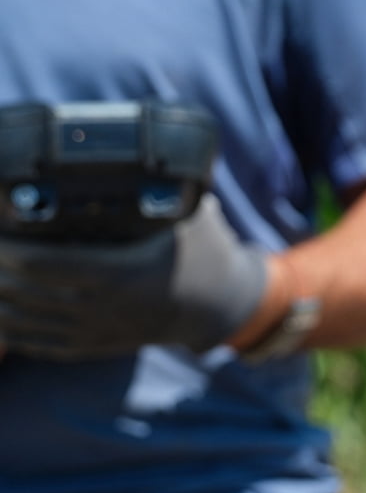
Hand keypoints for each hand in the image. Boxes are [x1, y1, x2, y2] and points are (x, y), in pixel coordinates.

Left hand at [0, 195, 269, 361]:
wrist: (217, 305)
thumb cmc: (203, 253)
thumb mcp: (193, 215)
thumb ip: (170, 186)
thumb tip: (149, 147)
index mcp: (120, 272)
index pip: (44, 264)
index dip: (8, 250)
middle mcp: (102, 307)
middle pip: (23, 293)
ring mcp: (95, 331)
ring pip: (24, 322)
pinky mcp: (93, 346)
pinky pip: (40, 343)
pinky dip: (13, 331)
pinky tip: (0, 314)